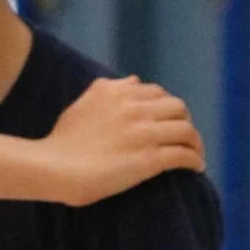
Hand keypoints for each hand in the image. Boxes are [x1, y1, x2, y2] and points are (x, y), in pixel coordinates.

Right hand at [45, 77, 203, 205]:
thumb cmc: (61, 141)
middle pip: (178, 108)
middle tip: (182, 136)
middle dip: (183, 121)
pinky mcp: (150, 159)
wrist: (53, 167)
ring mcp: (144, 133)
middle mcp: (134, 108)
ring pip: (186, 131)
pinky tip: (196, 168)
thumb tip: (132, 81)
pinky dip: (195, 161)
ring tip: (195, 153)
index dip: (165, 107)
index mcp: (117, 92)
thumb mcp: (81, 104)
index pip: (156, 92)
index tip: (165, 120)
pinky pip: (184, 155)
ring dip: (195, 142)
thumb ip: (106, 90)